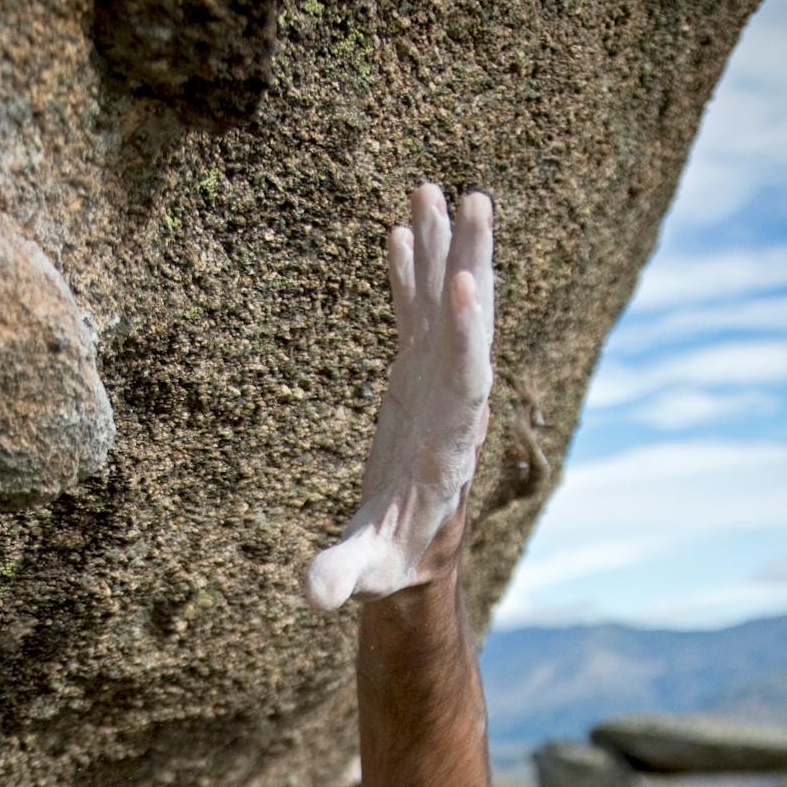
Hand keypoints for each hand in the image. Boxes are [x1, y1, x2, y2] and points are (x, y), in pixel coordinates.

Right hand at [304, 183, 494, 611]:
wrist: (413, 551)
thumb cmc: (391, 565)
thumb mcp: (366, 572)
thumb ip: (341, 576)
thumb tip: (311, 597)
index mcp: (448, 445)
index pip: (465, 382)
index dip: (464, 337)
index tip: (466, 287)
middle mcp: (454, 405)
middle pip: (469, 327)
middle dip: (471, 266)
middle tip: (475, 201)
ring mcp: (436, 384)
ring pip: (446, 307)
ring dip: (447, 249)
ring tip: (438, 188)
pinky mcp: (416, 377)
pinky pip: (416, 314)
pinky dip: (412, 273)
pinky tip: (403, 227)